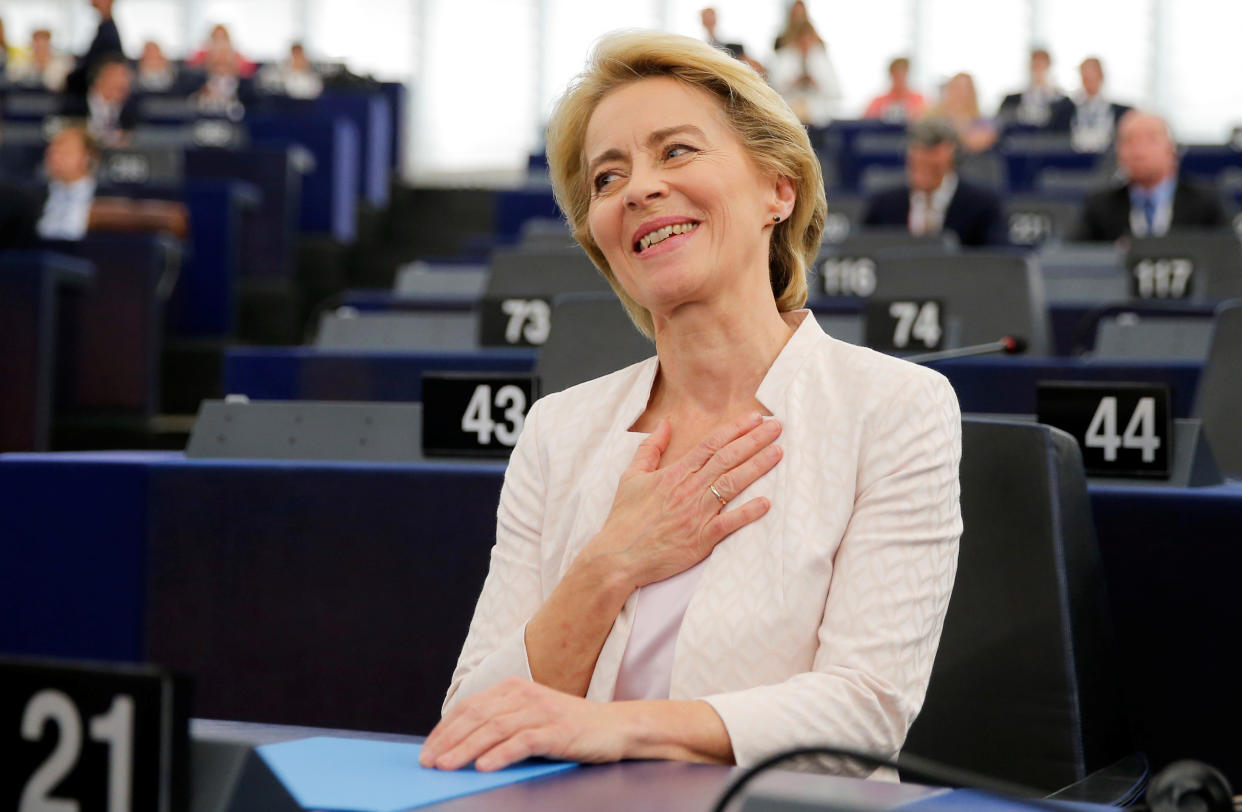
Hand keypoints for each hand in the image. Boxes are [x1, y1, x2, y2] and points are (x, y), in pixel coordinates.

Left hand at [420, 677, 623, 771]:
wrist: (615, 727)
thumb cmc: (570, 727)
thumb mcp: (531, 716)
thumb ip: (501, 724)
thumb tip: (460, 746)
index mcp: (515, 688)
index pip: (470, 707)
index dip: (445, 729)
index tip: (427, 750)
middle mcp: (526, 695)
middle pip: (478, 717)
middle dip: (449, 740)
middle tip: (429, 762)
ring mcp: (543, 711)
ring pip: (495, 729)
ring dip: (466, 748)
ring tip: (447, 765)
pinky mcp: (558, 731)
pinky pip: (524, 742)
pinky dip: (501, 754)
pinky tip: (484, 766)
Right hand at [584, 411, 781, 588]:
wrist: (618, 556)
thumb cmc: (624, 518)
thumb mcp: (631, 476)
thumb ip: (650, 448)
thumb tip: (664, 424)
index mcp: (675, 473)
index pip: (711, 445)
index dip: (735, 429)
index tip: (755, 418)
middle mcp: (689, 489)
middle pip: (727, 458)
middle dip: (754, 440)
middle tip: (777, 427)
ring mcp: (697, 514)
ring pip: (732, 484)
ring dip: (757, 467)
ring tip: (777, 452)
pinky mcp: (701, 539)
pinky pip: (729, 523)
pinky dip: (748, 513)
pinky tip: (766, 502)